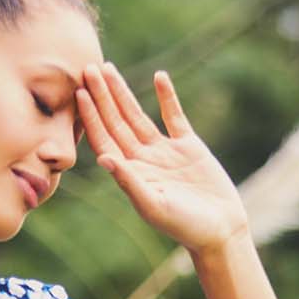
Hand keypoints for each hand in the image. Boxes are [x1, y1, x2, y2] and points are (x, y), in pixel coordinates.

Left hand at [77, 62, 251, 252]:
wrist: (219, 230)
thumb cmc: (184, 225)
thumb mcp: (153, 205)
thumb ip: (129, 181)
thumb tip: (104, 159)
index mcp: (130, 174)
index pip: (104, 140)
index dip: (91, 117)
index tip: (80, 93)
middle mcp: (143, 160)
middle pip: (116, 122)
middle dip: (102, 97)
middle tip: (88, 68)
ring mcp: (164, 152)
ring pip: (138, 116)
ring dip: (124, 94)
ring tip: (109, 69)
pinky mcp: (189, 147)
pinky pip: (174, 117)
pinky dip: (167, 98)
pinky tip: (159, 77)